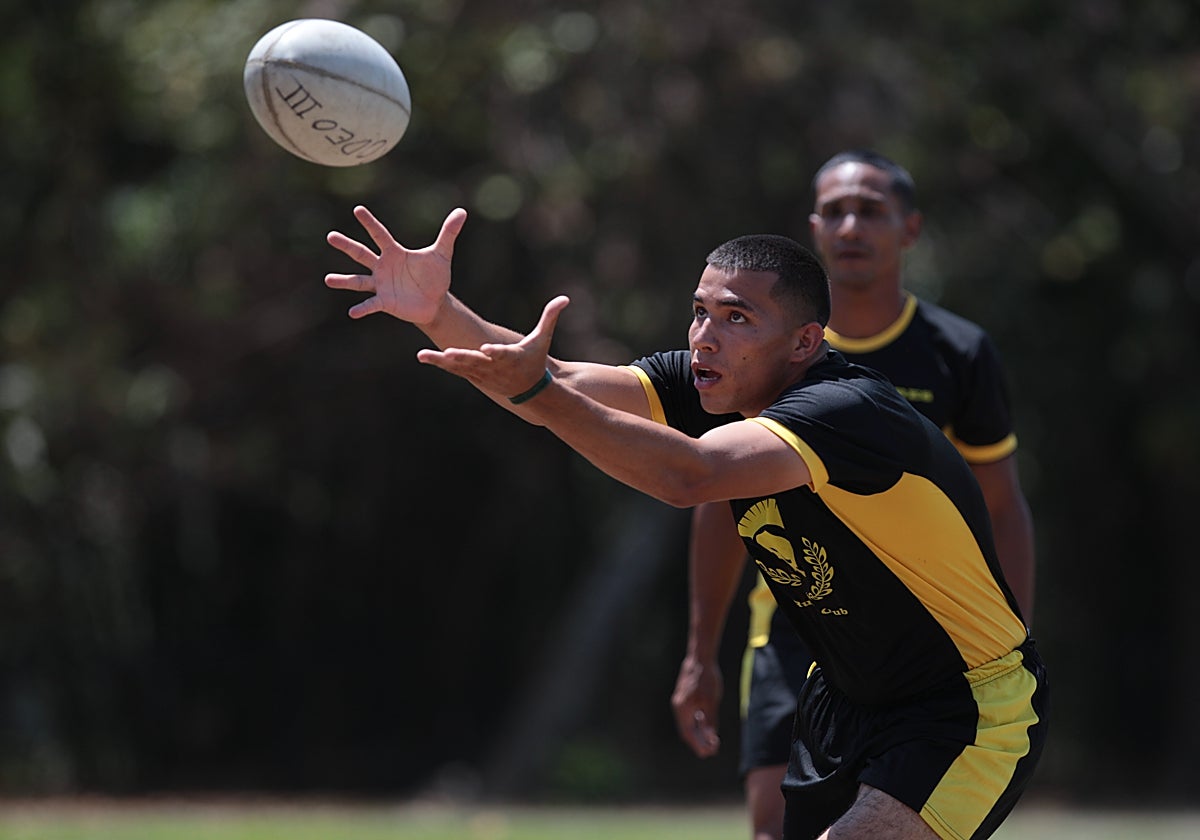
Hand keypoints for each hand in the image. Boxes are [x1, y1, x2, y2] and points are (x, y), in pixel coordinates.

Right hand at [325, 205, 466, 323]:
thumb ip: (449, 233)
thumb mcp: (442, 253)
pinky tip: (353, 312)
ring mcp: (381, 285)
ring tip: (328, 279)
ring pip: (359, 281)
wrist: (436, 302)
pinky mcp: (385, 302)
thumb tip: (462, 211)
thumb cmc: (435, 276)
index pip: (380, 234)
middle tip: (330, 236)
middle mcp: (383, 267)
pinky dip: (363, 308)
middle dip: (347, 245)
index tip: (358, 210)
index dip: (370, 222)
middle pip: (361, 253)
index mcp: (394, 252)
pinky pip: (371, 304)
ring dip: (344, 281)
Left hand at [416, 295, 569, 400]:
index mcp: (511, 357)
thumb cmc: (535, 360)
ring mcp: (481, 372)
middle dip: (463, 358)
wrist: (529, 390)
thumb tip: (565, 298)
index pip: (503, 354)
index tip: (487, 349)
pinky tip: (423, 356)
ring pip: (460, 367)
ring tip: (423, 355)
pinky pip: (454, 369)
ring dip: (442, 361)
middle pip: (476, 362)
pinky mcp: (473, 375)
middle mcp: (494, 366)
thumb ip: (550, 317)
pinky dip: (439, 363)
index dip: (495, 352)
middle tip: (449, 353)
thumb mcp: (543, 340)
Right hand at [671, 655, 722, 757]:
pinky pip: (689, 716)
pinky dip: (697, 723)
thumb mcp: (711, 701)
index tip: (710, 753)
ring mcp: (680, 702)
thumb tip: (711, 738)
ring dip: (698, 733)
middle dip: (699, 742)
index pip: (689, 734)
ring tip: (711, 742)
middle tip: (712, 751)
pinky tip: (705, 724)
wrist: (699, 658)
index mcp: (682, 709)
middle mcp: (678, 707)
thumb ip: (710, 720)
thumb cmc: (706, 678)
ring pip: (688, 724)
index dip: (699, 745)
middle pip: (687, 731)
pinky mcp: (684, 698)